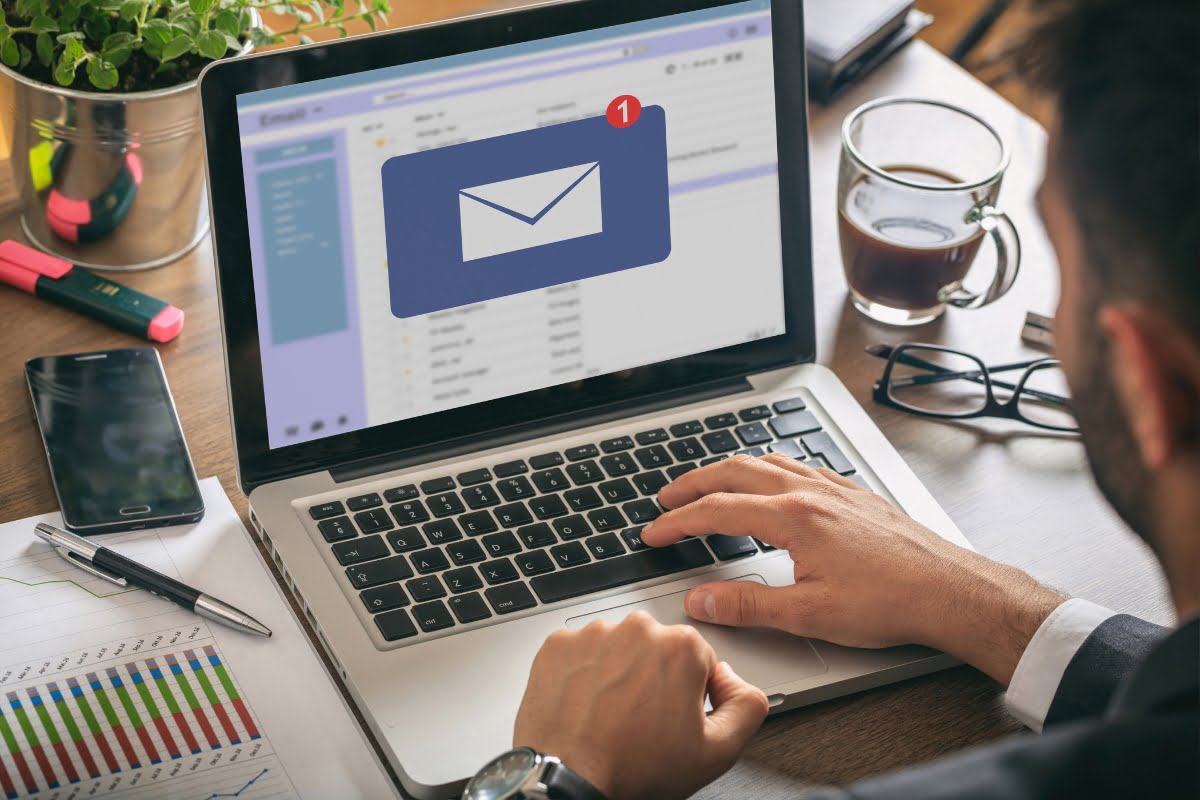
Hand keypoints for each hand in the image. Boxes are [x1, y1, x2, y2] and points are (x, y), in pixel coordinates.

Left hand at [513, 611, 768, 799]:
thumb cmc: (633, 768)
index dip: (690, 693)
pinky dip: (583, 673)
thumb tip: (736, 681)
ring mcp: (594, 634)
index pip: (698, 659)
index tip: (673, 716)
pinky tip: (586, 705)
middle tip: (642, 720)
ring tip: (611, 715)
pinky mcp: (558, 644)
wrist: (569, 780)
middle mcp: (637, 629)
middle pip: (657, 648)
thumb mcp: (717, 752)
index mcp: (681, 647)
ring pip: (617, 648)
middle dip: (654, 677)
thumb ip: (747, 706)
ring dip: (618, 673)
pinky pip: (580, 652)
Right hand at [642, 454, 1064, 684]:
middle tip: (666, 498)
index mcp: (792, 518)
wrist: (949, 590)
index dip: (677, 522)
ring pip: (766, 461)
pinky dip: (768, 467)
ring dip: (728, 469)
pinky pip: (798, 464)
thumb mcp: (808, 614)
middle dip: (692, 483)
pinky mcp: (852, 493)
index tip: (654, 533)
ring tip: (708, 483)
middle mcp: (810, 492)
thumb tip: (700, 601)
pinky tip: (772, 480)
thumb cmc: (891, 602)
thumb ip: (747, 605)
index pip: (717, 511)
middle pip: (734, 471)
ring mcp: (833, 488)